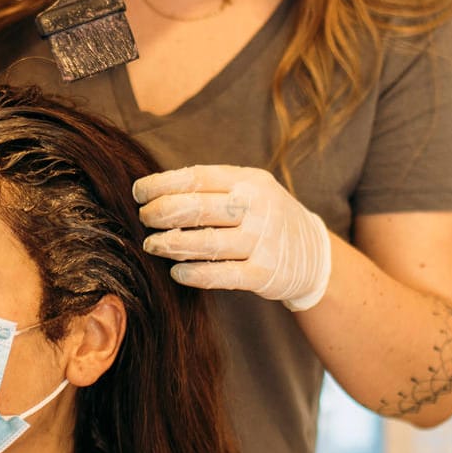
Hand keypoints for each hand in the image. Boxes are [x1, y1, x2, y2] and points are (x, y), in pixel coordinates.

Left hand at [134, 165, 332, 310]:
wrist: (314, 254)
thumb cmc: (266, 216)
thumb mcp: (250, 190)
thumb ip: (212, 188)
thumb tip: (156, 191)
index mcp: (249, 181)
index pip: (197, 177)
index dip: (162, 184)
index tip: (138, 192)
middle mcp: (258, 208)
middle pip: (198, 208)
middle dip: (162, 213)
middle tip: (143, 219)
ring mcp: (263, 241)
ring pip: (207, 243)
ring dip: (172, 244)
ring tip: (152, 245)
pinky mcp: (264, 274)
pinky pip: (222, 275)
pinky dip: (195, 274)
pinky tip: (176, 272)